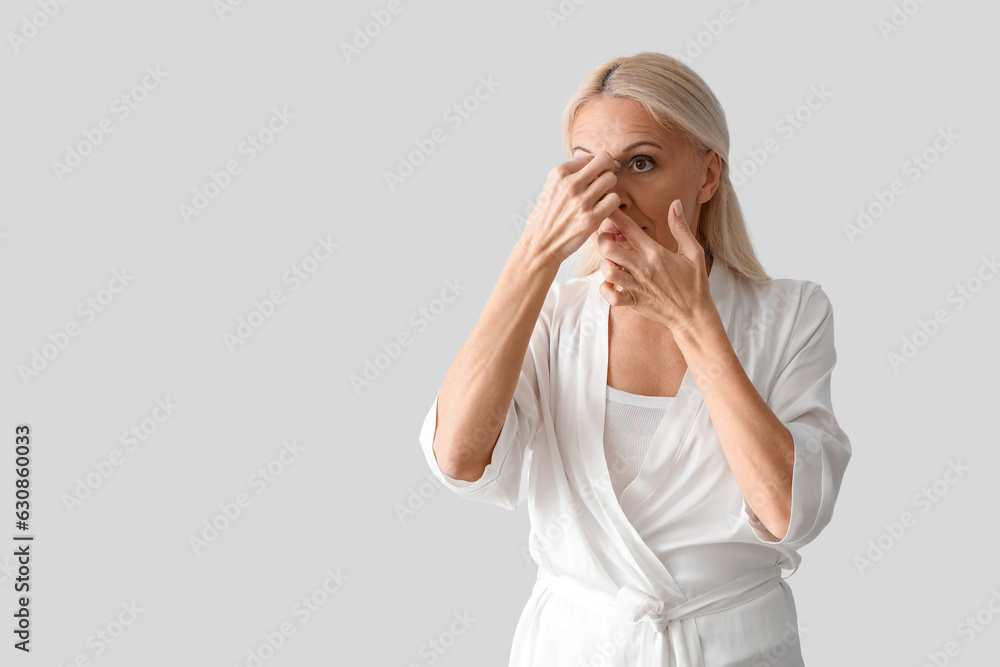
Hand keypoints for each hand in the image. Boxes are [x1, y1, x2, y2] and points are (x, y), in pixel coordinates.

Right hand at [519, 152, 621, 262]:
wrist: (540, 244)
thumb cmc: (547, 218)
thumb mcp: (551, 188)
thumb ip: (570, 175)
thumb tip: (596, 164)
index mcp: (559, 173)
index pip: (590, 157)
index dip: (597, 165)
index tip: (599, 174)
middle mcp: (570, 184)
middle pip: (605, 162)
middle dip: (608, 170)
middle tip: (605, 182)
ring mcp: (582, 201)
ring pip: (611, 179)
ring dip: (610, 188)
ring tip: (601, 197)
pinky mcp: (591, 218)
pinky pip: (614, 200)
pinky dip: (612, 204)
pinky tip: (603, 209)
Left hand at [596, 200, 714, 332]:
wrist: (693, 315)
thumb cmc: (694, 283)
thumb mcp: (693, 252)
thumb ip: (680, 227)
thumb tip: (675, 203)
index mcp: (655, 253)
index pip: (629, 229)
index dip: (614, 216)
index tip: (607, 208)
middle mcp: (642, 269)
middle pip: (610, 249)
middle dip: (602, 239)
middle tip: (604, 237)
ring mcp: (636, 286)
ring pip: (608, 271)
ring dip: (605, 263)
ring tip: (610, 260)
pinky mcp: (632, 302)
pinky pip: (610, 295)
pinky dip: (606, 288)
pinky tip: (611, 283)